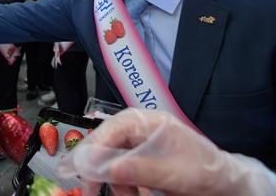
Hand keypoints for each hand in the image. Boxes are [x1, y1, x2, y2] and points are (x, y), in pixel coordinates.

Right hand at [60, 108, 274, 195]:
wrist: (225, 183)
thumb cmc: (204, 172)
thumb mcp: (174, 174)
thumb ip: (141, 170)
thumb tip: (108, 169)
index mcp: (148, 122)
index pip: (112, 129)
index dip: (94, 149)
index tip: (85, 172)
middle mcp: (138, 128)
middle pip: (105, 142)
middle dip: (98, 168)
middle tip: (90, 191)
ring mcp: (138, 142)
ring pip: (109, 159)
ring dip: (114, 181)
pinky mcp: (139, 157)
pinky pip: (119, 169)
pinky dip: (122, 184)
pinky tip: (134, 194)